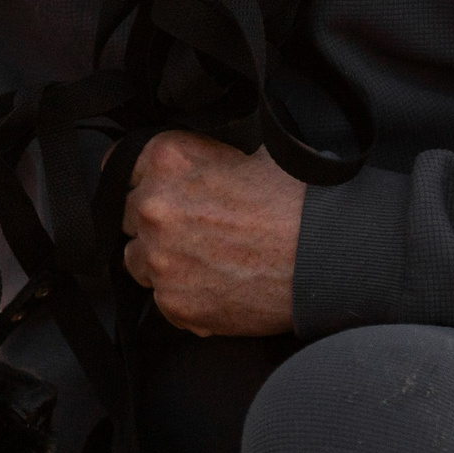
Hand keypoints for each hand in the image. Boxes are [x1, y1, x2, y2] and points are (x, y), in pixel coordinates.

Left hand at [121, 131, 303, 336]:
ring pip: (136, 259)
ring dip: (162, 258)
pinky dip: (184, 293)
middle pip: (127, 214)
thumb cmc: (302, 201)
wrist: (329, 256)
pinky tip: (218, 284)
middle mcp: (154, 207)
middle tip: (197, 226)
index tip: (154, 187)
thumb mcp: (258, 149)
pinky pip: (162, 298)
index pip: (124, 164)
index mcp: (170, 160)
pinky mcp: (173, 302)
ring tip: (207, 258)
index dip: (143, 177)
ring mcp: (160, 258)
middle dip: (156, 219)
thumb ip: (212, 152)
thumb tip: (206, 155)